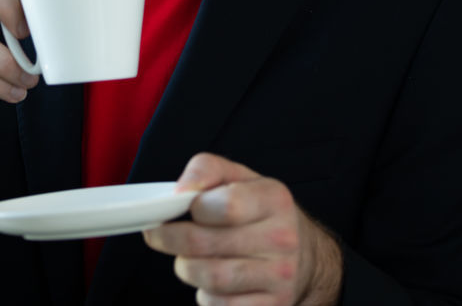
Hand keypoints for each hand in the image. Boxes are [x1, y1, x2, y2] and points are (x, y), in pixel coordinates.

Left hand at [142, 153, 341, 305]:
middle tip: (156, 234)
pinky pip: (222, 305)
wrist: (305, 257)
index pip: (225, 205)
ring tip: (186, 258)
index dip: (193, 206)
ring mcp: (280, 277)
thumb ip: (207, 169)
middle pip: (205, 244)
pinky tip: (210, 283)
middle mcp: (282, 239)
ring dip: (186, 268)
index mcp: (274, 200)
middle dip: (169, 239)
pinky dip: (206, 295)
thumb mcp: (240, 178)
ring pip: (210, 278)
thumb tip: (180, 189)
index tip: (177, 206)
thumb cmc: (260, 213)